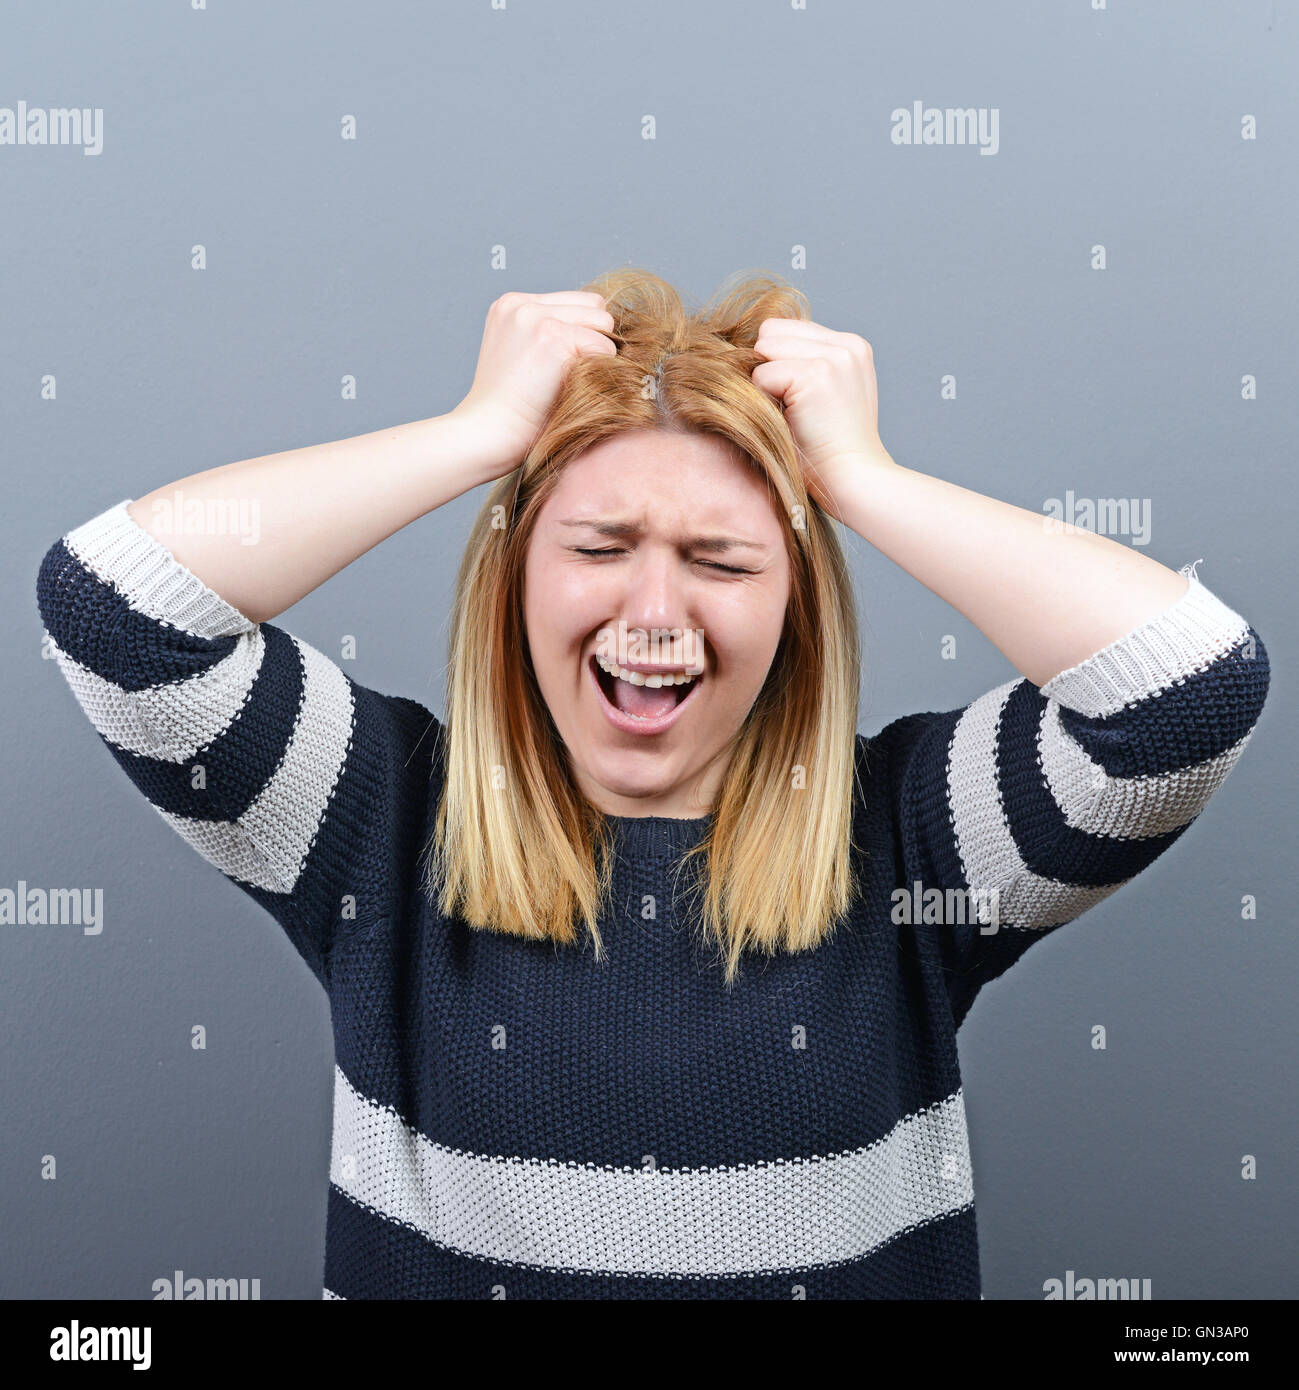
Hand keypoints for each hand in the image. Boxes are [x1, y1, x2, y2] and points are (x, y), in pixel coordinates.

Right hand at [452, 290, 617, 478]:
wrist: (489, 431)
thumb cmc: (511, 408)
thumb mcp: (519, 355)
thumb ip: (549, 332)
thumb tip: (603, 329)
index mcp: (512, 304)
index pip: (578, 301)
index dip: (584, 333)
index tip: (566, 364)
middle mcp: (522, 304)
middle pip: (595, 306)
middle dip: (595, 339)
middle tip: (573, 374)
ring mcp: (535, 317)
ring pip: (603, 323)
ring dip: (598, 354)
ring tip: (570, 380)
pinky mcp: (552, 337)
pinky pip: (604, 348)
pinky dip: (599, 371)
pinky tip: (570, 388)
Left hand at [750, 317, 894, 518]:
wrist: (854, 481)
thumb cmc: (831, 451)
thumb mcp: (827, 396)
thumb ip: (804, 366)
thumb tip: (753, 350)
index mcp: (851, 346)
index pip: (786, 329)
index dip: (775, 362)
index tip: (792, 399)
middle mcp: (847, 344)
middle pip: (771, 330)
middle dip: (767, 366)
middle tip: (787, 408)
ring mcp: (835, 356)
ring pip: (764, 349)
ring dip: (766, 384)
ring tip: (792, 414)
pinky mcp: (817, 373)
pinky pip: (761, 375)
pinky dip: (765, 401)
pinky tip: (791, 422)